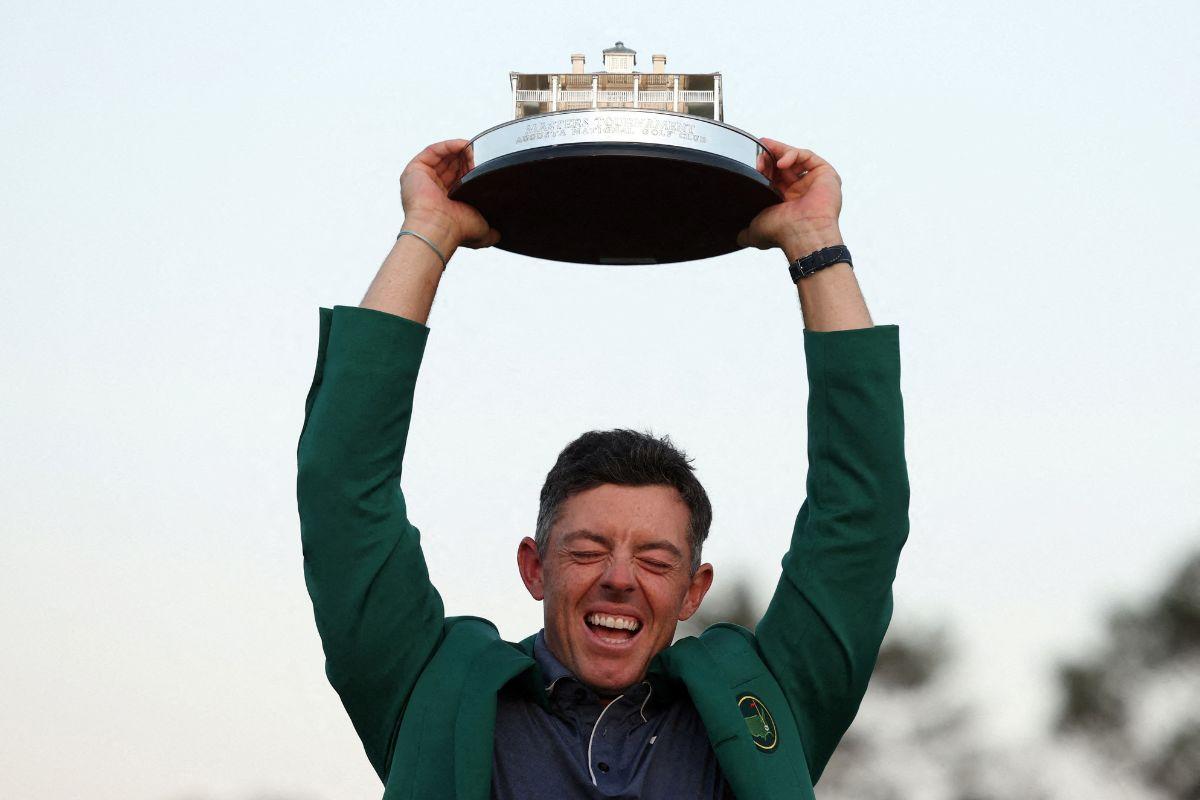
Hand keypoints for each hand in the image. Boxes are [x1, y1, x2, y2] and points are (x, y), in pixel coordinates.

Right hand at [399, 139, 499, 252]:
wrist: (440, 229)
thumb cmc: (456, 231)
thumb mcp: (481, 229)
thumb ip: (491, 232)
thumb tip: (498, 235)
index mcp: (445, 203)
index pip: (459, 179)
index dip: (472, 171)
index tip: (485, 167)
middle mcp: (431, 191)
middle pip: (451, 165)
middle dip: (467, 159)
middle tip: (481, 157)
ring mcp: (422, 179)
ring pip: (443, 156)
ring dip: (460, 151)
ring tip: (475, 150)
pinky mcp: (415, 170)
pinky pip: (433, 151)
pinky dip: (449, 146)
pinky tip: (463, 145)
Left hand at [738, 138, 843, 261]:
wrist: (801, 233)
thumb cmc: (782, 233)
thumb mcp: (754, 232)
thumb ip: (744, 233)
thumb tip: (738, 238)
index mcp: (786, 202)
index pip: (774, 177)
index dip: (763, 168)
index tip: (752, 164)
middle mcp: (800, 191)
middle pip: (783, 165)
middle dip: (768, 158)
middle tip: (757, 157)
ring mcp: (813, 182)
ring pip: (795, 158)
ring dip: (778, 153)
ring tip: (766, 154)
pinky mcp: (825, 174)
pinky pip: (807, 156)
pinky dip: (792, 154)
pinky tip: (780, 163)